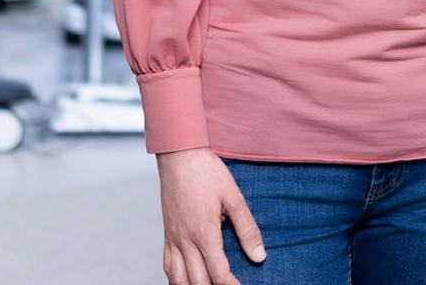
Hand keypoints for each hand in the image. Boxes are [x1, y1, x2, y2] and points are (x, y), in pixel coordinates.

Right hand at [156, 147, 266, 283]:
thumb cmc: (207, 172)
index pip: (218, 274)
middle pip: (198, 282)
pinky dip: (176, 279)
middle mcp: (185, 240)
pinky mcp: (167, 233)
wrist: (179, 154)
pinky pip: (167, 265)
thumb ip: (247, 229)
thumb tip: (259, 256)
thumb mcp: (234, 197)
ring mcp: (173, 238)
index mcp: (204, 232)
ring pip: (178, 279)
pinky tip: (186, 280)